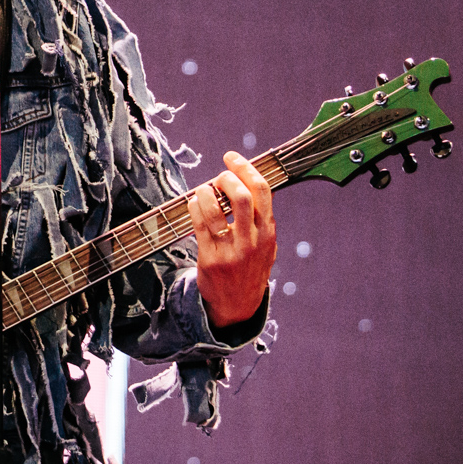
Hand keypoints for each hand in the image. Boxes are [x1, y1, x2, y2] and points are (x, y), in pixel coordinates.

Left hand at [188, 151, 277, 328]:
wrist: (237, 306)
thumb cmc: (250, 268)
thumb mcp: (266, 246)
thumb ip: (264, 219)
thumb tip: (261, 187)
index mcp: (268, 233)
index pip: (261, 192)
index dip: (246, 168)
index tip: (232, 157)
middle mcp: (251, 241)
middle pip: (240, 197)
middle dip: (226, 177)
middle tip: (219, 176)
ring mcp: (230, 251)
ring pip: (215, 209)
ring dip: (206, 191)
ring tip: (204, 190)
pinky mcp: (209, 259)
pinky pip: (198, 224)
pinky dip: (195, 206)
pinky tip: (195, 203)